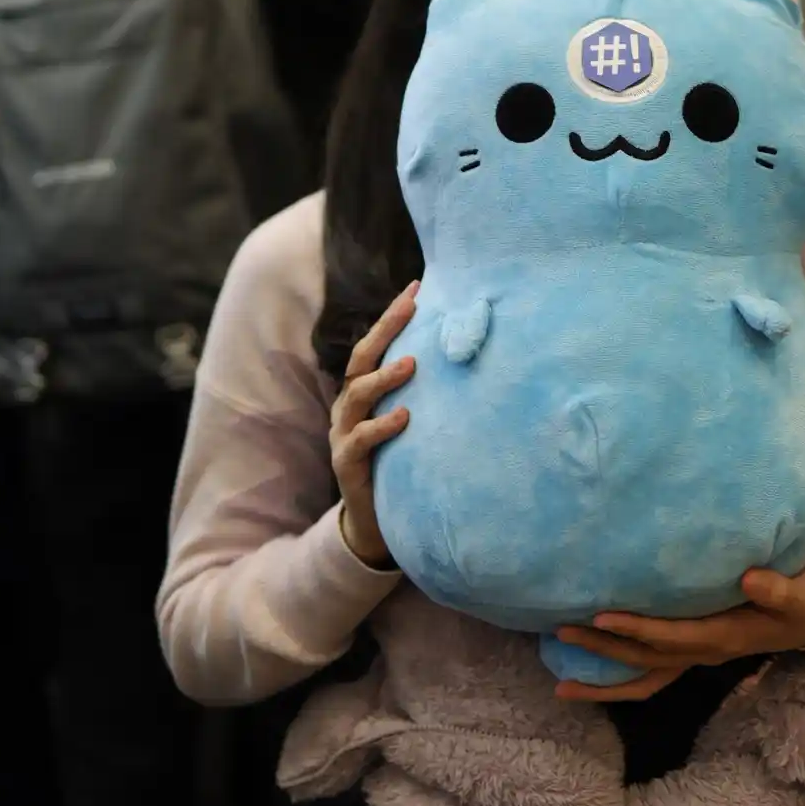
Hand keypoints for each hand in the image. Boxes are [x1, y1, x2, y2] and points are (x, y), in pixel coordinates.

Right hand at [330, 285, 418, 570]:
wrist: (375, 518)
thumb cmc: (397, 459)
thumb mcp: (409, 420)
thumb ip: (422, 391)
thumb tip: (461, 352)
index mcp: (362, 392)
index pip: (374, 345)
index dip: (392, 316)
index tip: (417, 287)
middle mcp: (349, 407)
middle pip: (361, 359)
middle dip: (385, 330)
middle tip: (411, 307)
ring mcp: (344, 433)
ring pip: (357, 395)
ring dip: (384, 377)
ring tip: (411, 363)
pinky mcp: (346, 463)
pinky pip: (360, 440)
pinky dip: (382, 426)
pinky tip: (405, 417)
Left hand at [552, 564, 804, 702]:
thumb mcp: (801, 592)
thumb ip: (778, 589)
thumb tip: (750, 578)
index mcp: (722, 637)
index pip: (671, 636)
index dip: (636, 628)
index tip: (600, 616)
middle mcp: (703, 653)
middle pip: (645, 658)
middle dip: (603, 649)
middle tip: (559, 633)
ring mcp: (697, 656)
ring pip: (644, 676)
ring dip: (604, 680)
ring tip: (560, 684)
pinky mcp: (695, 650)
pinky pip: (652, 673)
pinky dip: (622, 679)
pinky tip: (591, 677)